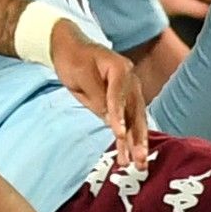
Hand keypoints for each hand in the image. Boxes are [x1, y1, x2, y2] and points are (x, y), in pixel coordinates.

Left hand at [52, 28, 151, 169]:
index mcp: (120, 69)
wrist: (71, 48)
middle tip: (139, 158)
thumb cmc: (74, 58)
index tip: (119, 134)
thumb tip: (110, 119)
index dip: (119, 116)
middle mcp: (130, 81)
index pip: (119, 97)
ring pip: (136, 120)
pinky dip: (129, 138)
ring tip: (139, 163)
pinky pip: (129, 121)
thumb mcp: (80, 75)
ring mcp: (129, 92)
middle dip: (138, 137)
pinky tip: (130, 154)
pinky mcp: (123, 102)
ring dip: (137, 143)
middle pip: (136, 112)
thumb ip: (97, 96)